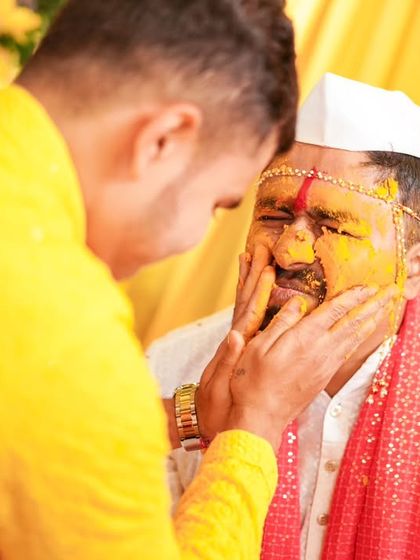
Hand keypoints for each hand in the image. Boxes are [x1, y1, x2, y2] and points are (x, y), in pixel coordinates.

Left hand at [196, 245, 274, 440]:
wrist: (203, 420)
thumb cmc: (213, 407)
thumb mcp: (219, 387)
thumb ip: (226, 360)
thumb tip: (235, 335)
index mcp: (234, 346)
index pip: (248, 312)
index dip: (257, 291)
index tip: (267, 268)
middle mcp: (236, 338)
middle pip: (246, 299)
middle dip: (254, 273)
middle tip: (261, 247)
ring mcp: (237, 340)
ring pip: (245, 303)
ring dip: (251, 279)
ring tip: (255, 256)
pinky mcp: (239, 346)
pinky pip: (246, 315)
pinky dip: (251, 296)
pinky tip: (256, 286)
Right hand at [226, 284, 398, 449]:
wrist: (262, 415)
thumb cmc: (253, 380)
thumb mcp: (258, 346)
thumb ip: (281, 322)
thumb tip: (297, 302)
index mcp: (303, 338)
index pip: (334, 311)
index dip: (352, 296)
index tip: (368, 285)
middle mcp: (320, 350)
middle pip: (352, 322)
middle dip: (373, 305)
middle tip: (390, 292)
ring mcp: (325, 364)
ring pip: (354, 337)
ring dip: (371, 320)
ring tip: (384, 307)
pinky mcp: (324, 376)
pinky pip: (348, 351)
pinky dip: (360, 338)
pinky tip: (363, 333)